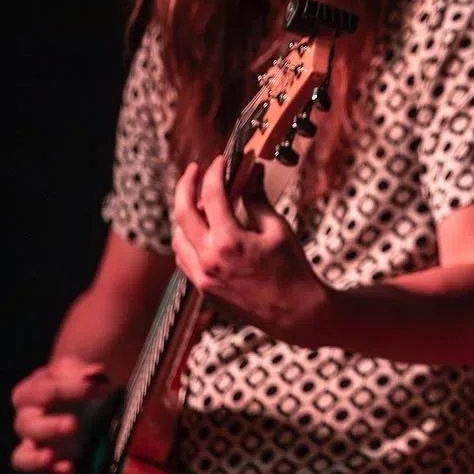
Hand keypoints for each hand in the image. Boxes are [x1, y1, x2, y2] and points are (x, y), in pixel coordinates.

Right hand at [11, 355, 112, 473]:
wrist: (90, 395)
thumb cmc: (83, 378)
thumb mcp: (85, 370)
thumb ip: (88, 371)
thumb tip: (95, 372)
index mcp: (34, 390)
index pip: (43, 391)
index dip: (71, 389)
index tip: (104, 386)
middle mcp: (28, 418)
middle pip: (26, 425)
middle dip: (49, 427)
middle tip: (73, 425)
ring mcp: (37, 443)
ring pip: (22, 456)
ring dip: (35, 459)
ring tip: (50, 457)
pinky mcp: (49, 462)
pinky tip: (67, 472)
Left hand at [171, 156, 329, 343]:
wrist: (296, 312)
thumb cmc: (293, 269)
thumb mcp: (278, 229)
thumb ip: (258, 200)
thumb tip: (251, 172)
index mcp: (229, 242)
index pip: (212, 196)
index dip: (215, 172)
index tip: (221, 160)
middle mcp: (208, 260)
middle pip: (182, 213)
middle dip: (186, 186)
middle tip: (194, 170)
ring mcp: (202, 277)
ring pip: (177, 237)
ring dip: (184, 214)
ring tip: (199, 200)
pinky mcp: (203, 289)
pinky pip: (183, 258)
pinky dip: (187, 238)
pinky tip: (202, 231)